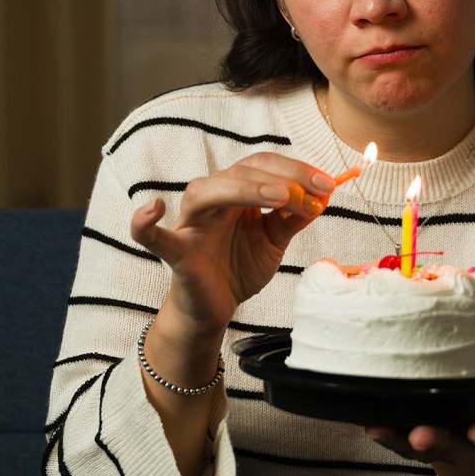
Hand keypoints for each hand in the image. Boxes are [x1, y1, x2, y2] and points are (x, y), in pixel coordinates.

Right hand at [130, 152, 334, 332]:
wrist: (215, 309)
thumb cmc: (239, 267)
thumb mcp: (274, 240)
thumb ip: (294, 218)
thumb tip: (322, 197)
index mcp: (236, 192)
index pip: (264, 166)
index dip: (297, 170)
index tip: (328, 184)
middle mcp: (212, 199)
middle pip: (243, 171)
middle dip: (285, 177)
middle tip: (317, 192)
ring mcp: (192, 223)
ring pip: (209, 191)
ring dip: (248, 188)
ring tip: (282, 197)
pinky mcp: (177, 252)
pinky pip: (154, 237)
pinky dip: (145, 222)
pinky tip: (153, 207)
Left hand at [365, 378, 474, 464]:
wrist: (463, 416)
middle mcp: (456, 436)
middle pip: (445, 443)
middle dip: (434, 440)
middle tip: (422, 435)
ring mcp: (428, 433)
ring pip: (411, 442)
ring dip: (396, 437)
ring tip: (380, 427)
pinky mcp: (403, 429)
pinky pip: (390, 433)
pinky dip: (379, 429)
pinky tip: (366, 419)